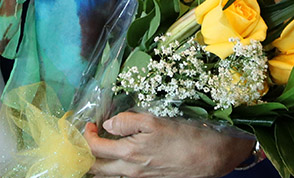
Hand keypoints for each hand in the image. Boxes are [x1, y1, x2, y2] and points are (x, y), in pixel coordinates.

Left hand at [84, 111, 254, 177]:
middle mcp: (130, 171)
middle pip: (96, 169)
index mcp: (129, 154)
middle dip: (84, 155)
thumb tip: (108, 124)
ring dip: (98, 162)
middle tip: (85, 138)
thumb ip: (127, 122)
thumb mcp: (154, 121)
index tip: (90, 123)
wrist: (209, 158)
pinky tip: (118, 154)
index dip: (86, 136)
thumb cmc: (184, 137)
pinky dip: (113, 166)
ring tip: (98, 146)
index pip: (94, 149)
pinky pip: (123, 176)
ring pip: (109, 175)